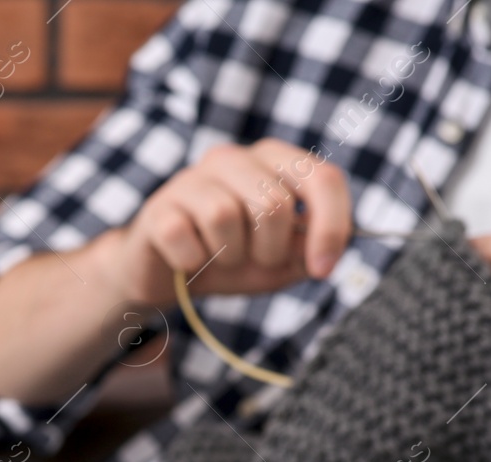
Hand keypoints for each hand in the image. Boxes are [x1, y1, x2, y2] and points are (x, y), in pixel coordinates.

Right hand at [107, 139, 351, 305]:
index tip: (323, 269)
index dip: (331, 226)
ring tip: (219, 258)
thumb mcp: (279, 261)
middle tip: (254, 261)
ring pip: (225, 217)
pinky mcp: (159, 208)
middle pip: (272, 204)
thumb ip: (308, 252)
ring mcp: (191, 179)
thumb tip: (325, 249)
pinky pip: (185, 238)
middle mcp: (234, 159)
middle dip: (270, 250)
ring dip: (229, 256)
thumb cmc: (230, 258)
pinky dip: (192, 262)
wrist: (168, 274)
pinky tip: (187, 260)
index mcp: (273, 162)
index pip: (322, 177)